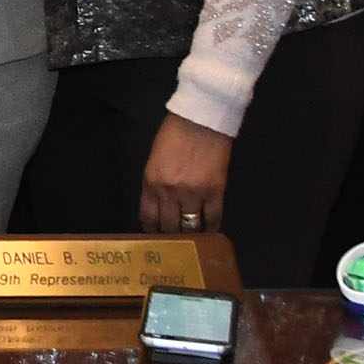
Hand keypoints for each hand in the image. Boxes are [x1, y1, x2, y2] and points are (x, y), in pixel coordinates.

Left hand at [139, 114, 236, 236]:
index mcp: (151, 182)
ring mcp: (193, 194)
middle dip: (170, 236)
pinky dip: (212, 228)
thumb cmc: (174, 134)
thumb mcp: (155, 159)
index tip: (154, 238)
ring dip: (190, 236)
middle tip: (174, 244)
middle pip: (168, 226)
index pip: (148, 217)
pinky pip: (213, 218)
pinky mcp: (215, 191)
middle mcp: (169, 192)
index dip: (151, 231)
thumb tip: (159, 205)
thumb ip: (155, 183)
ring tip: (192, 242)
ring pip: (190, 227)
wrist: (201, 119)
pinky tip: (210, 233)